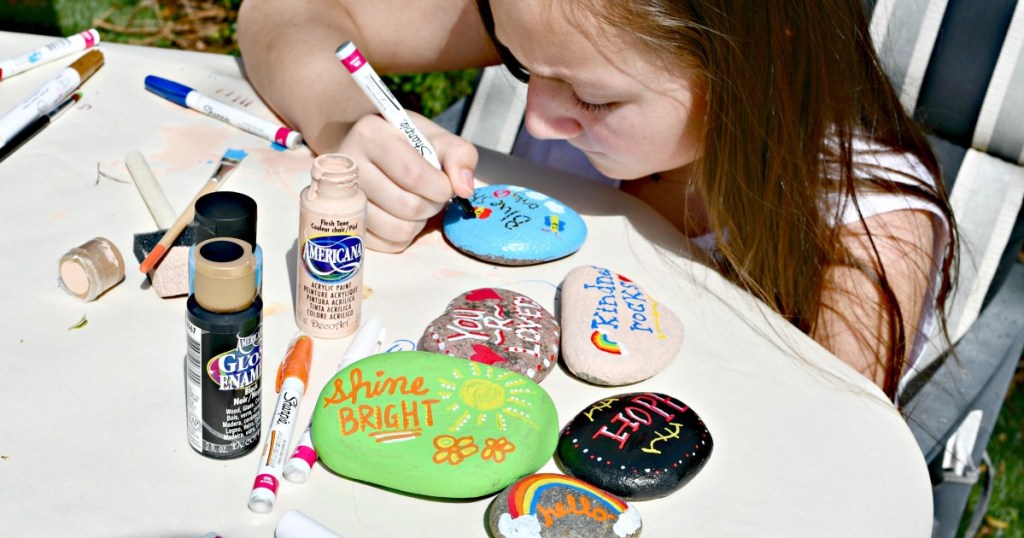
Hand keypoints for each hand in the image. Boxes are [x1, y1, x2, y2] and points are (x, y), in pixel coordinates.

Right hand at [339, 111, 477, 252]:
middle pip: (407, 206)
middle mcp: (349, 165)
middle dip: (432, 206)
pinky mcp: (347, 223)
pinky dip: (404, 237)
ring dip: (419, 223)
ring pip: (397, 229)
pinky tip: (402, 216)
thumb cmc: (408, 144)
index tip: (444, 184)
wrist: (374, 153)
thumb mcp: (437, 138)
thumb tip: (464, 190)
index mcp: (370, 134)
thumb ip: (460, 156)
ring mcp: (342, 197)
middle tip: (432, 195)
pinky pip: (386, 245)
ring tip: (417, 204)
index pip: (414, 174)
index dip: (440, 188)